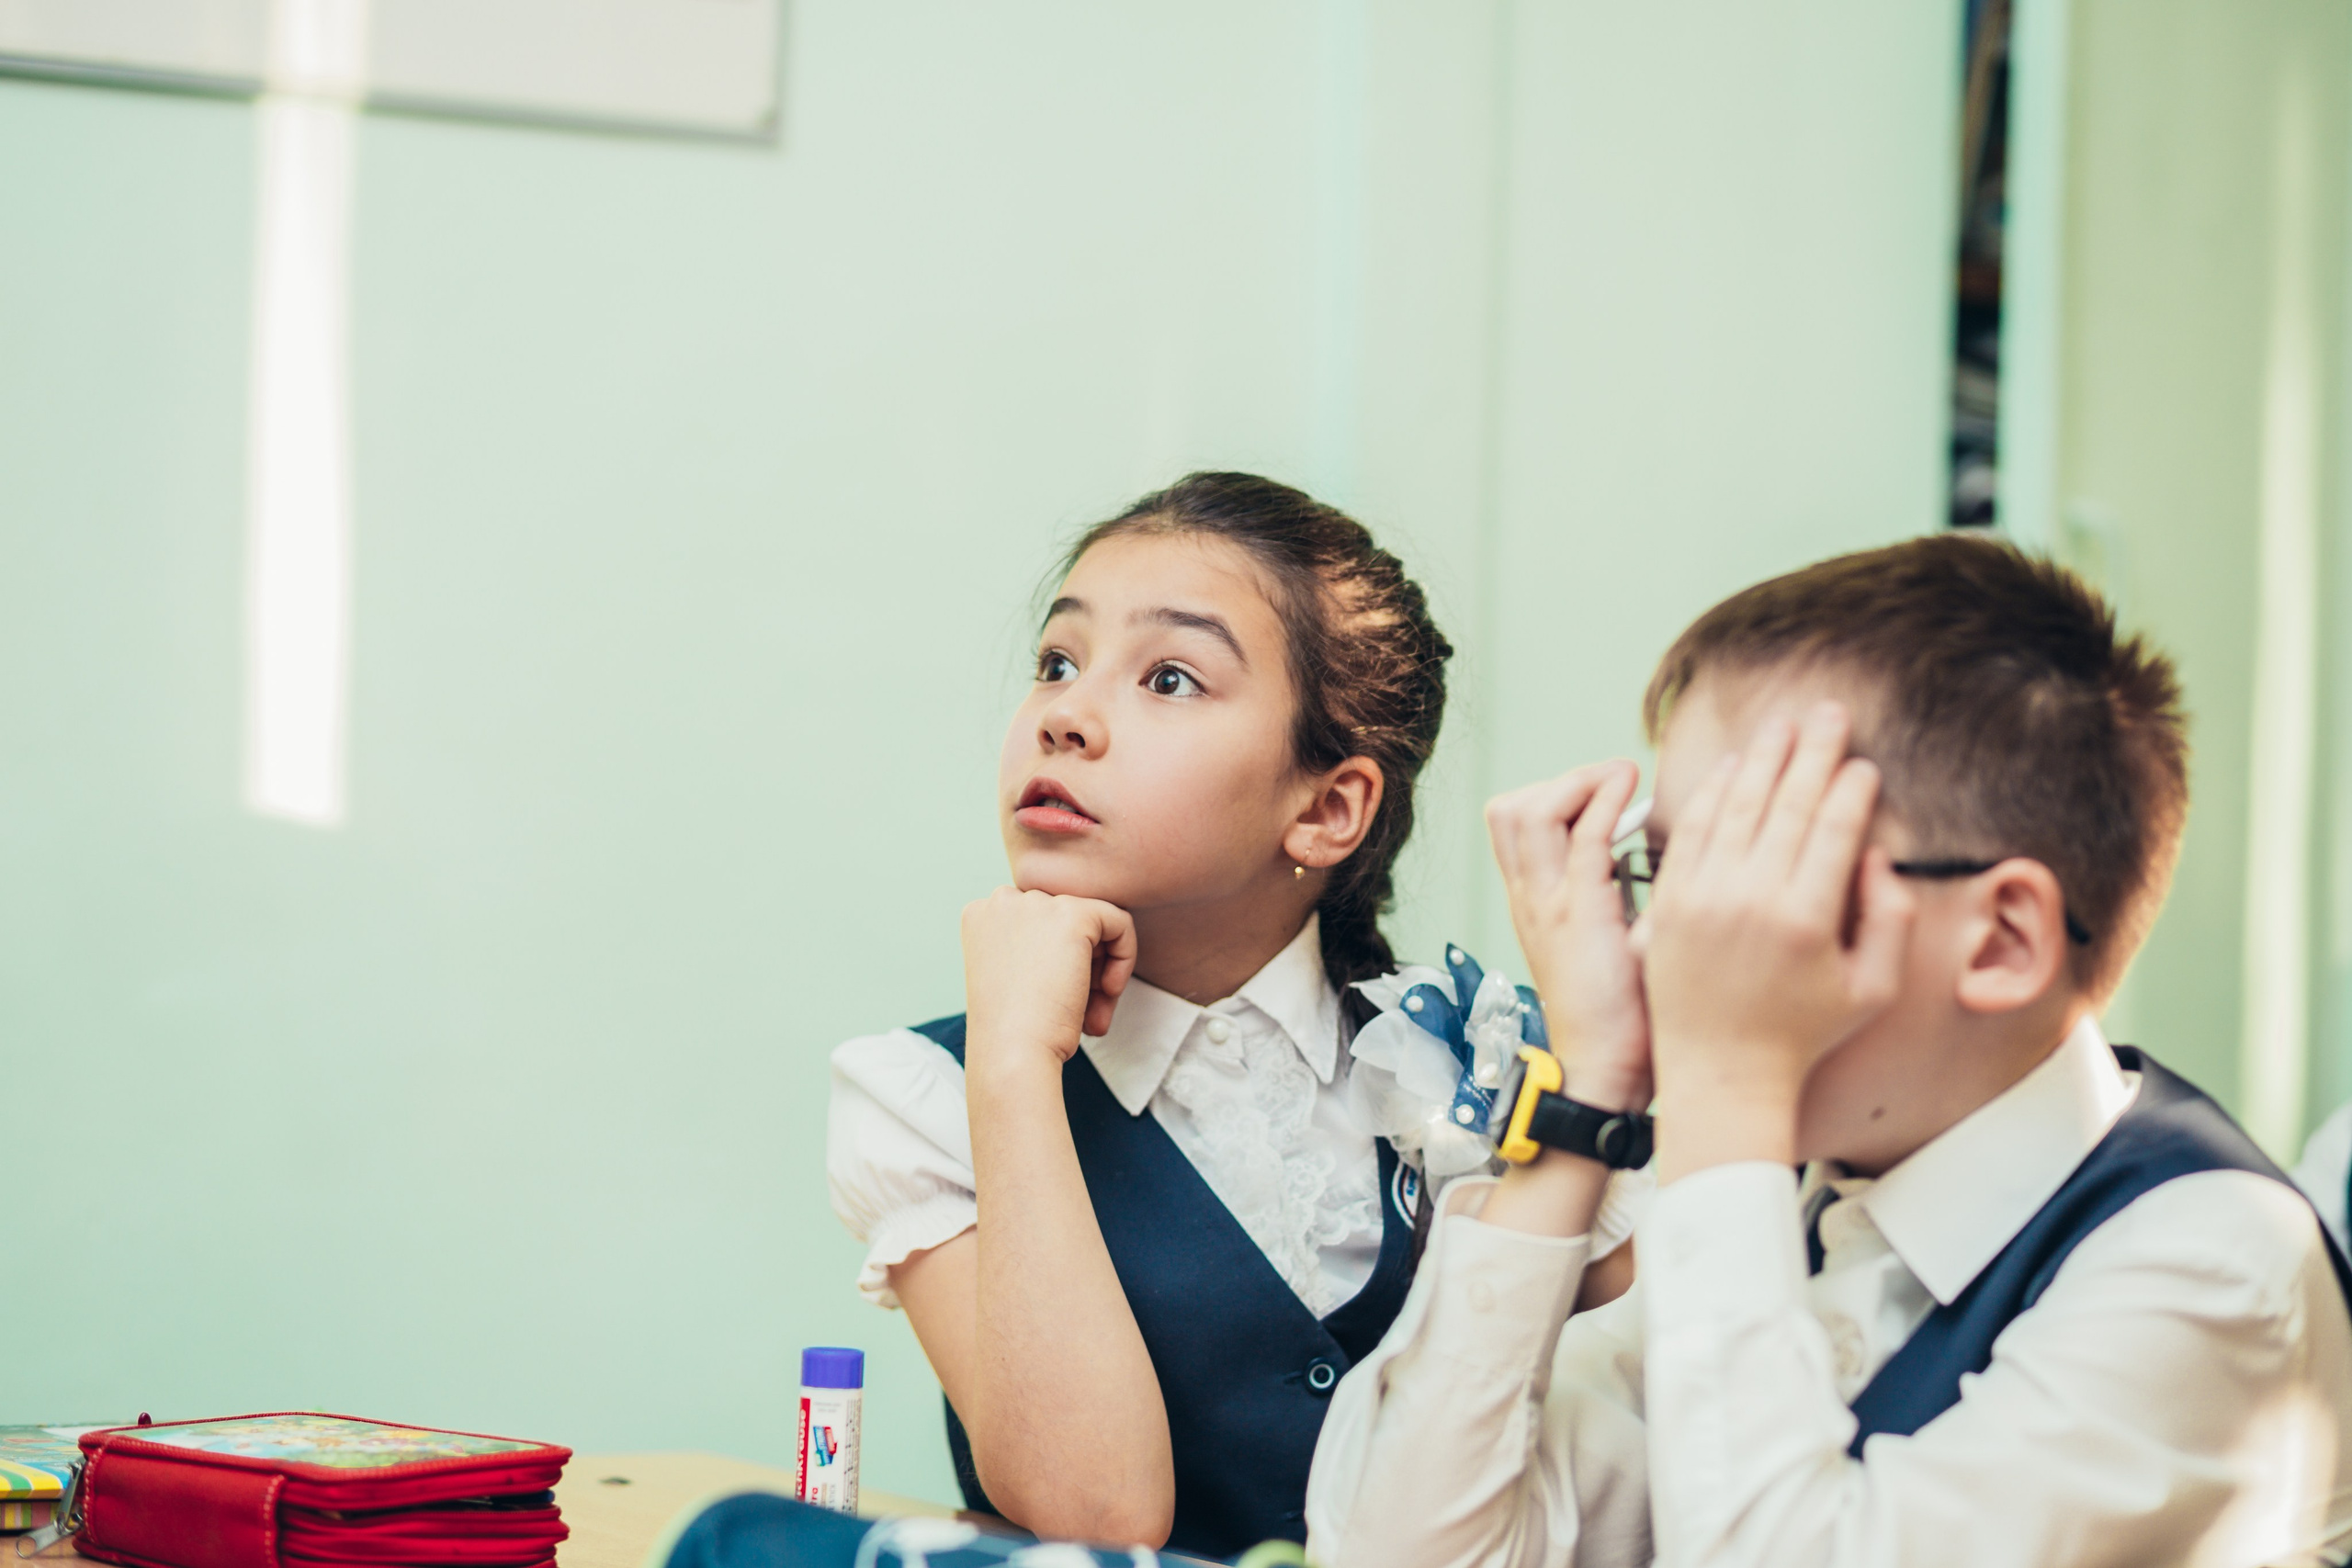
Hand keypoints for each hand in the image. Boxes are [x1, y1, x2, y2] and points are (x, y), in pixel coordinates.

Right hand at [961, 888, 1138, 1071]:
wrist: (1012, 1052)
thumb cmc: (1011, 1032)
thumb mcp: (1013, 979)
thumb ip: (1035, 949)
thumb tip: (1081, 945)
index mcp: (981, 915)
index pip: (1038, 924)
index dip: (1056, 963)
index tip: (1058, 1000)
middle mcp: (1003, 900)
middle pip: (1065, 921)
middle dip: (1083, 967)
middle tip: (1086, 1013)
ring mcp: (1036, 903)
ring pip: (1093, 922)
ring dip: (1101, 969)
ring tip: (1095, 1015)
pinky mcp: (1072, 914)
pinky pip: (1119, 921)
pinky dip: (1124, 956)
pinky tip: (1109, 991)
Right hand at [1485, 760, 1650, 1112]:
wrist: (1609, 1069)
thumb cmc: (1626, 1014)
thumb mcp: (1614, 943)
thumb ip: (1620, 901)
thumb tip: (1668, 860)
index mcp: (1535, 905)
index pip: (1512, 827)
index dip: (1554, 795)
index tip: (1606, 799)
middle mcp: (1530, 899)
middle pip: (1509, 810)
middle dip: (1562, 781)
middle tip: (1611, 788)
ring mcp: (1548, 904)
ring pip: (1529, 811)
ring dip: (1578, 781)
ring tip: (1620, 780)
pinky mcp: (1580, 913)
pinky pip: (1580, 836)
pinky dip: (1602, 798)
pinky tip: (1631, 785)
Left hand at [1638, 702, 1913, 1169]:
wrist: (1720, 1073)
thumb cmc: (1804, 1034)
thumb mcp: (1873, 988)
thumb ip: (1892, 919)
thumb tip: (1875, 856)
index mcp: (1807, 918)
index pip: (1834, 828)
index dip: (1851, 788)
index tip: (1863, 763)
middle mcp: (1752, 899)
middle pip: (1787, 803)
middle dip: (1812, 751)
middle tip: (1828, 712)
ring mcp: (1704, 897)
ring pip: (1738, 807)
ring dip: (1762, 759)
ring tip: (1783, 725)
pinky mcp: (1670, 901)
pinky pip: (1693, 831)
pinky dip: (1713, 793)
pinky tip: (1734, 767)